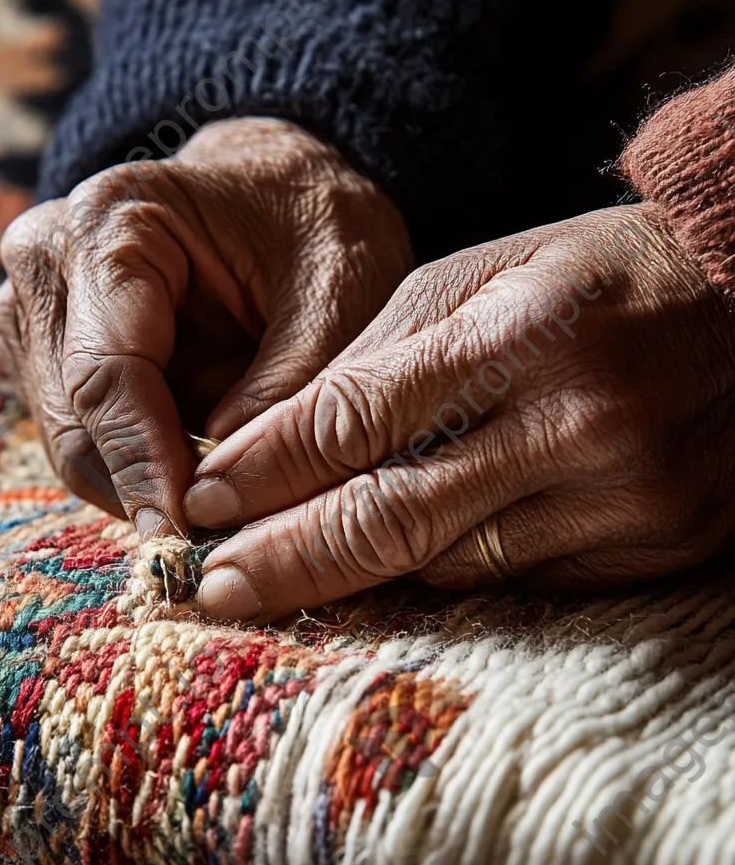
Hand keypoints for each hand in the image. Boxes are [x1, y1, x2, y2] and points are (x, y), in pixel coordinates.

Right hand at [0, 118, 411, 536]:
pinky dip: (141, 463)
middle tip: (223, 536)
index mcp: (111, 221)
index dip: (146, 467)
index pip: (108, 374)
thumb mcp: (340, 293)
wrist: (274, 189)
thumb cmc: (315, 224)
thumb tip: (216, 494)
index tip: (188, 536)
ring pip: (73, 441)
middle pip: (76, 420)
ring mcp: (33, 307)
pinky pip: (83, 437)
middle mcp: (45, 260)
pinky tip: (199, 449)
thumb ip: (286, 387)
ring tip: (229, 470)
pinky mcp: (41, 349)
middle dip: (147, 485)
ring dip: (147, 476)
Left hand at [186, 204, 734, 621]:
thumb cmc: (587, 276)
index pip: (359, 421)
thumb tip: (275, 447)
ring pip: (447, 565)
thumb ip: (377, 359)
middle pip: (393, 518)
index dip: (269, 472)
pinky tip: (396, 565)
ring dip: (356, 572)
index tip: (204, 506)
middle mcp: (578, 422)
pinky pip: (518, 581)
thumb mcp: (476, 278)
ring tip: (281, 576)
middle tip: (211, 588)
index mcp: (520, 332)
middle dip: (287, 559)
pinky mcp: (662, 544)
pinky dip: (444, 573)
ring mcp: (629, 496)